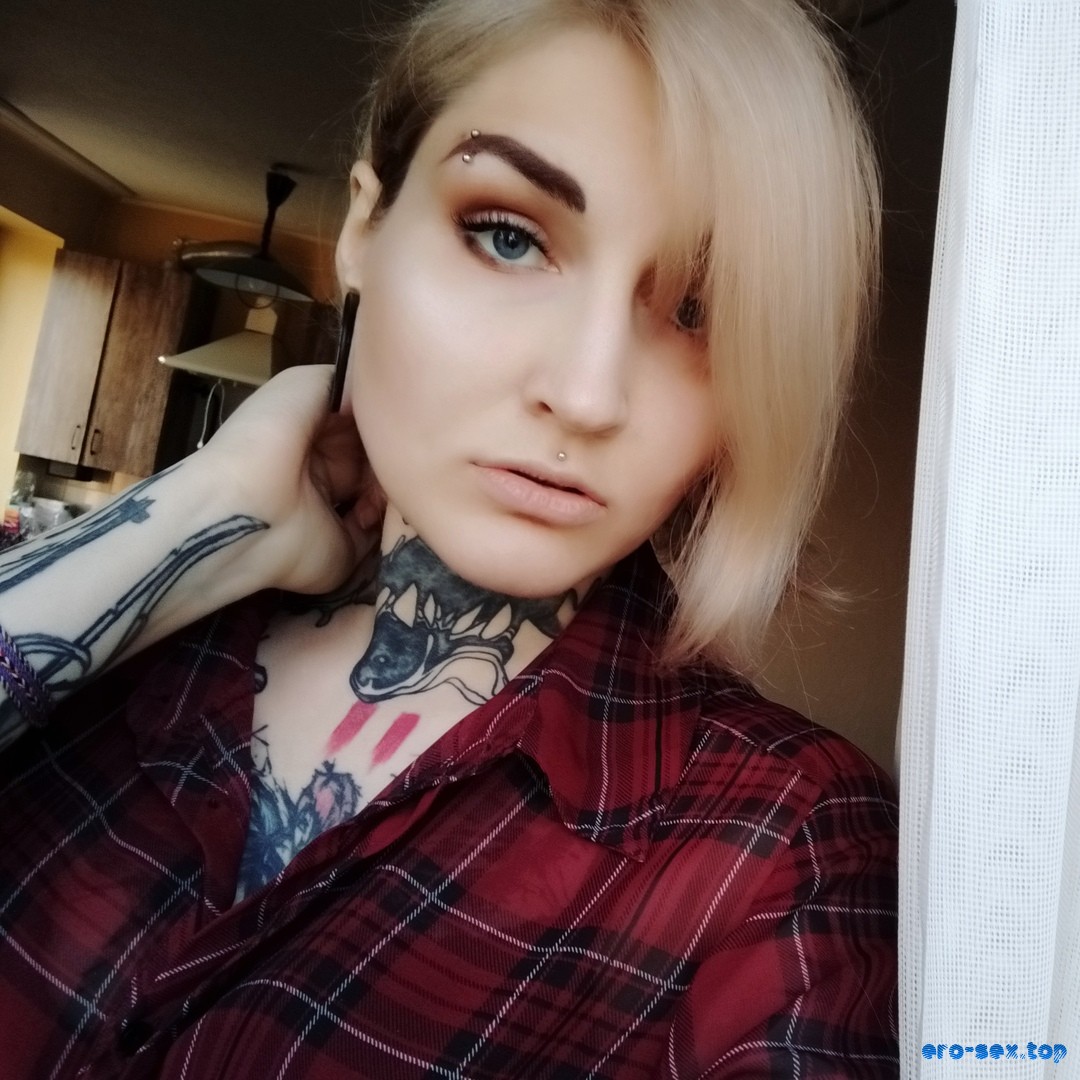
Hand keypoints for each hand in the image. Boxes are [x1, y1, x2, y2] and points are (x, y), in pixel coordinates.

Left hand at [194, 365, 384, 594]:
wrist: (247, 505)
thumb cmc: (272, 435)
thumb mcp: (306, 384)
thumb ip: (348, 378)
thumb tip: (384, 392)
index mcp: (315, 436)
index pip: (366, 427)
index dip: (385, 420)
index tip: (404, 415)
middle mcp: (328, 474)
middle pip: (380, 461)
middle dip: (395, 454)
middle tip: (400, 450)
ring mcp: (337, 514)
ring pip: (387, 497)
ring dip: (396, 486)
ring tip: (391, 480)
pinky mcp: (347, 551)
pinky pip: (384, 535)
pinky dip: (392, 522)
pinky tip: (378, 507)